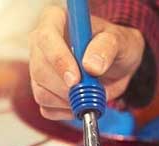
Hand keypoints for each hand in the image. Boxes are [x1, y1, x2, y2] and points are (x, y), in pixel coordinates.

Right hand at [29, 6, 144, 119]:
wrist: (117, 64)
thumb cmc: (116, 46)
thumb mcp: (120, 41)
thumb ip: (107, 48)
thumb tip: (91, 65)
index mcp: (56, 20)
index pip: (46, 38)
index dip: (59, 61)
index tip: (76, 79)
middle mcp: (41, 43)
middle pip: (40, 70)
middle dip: (66, 88)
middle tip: (91, 92)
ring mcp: (38, 68)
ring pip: (41, 92)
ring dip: (68, 101)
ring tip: (91, 95)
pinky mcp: (42, 89)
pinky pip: (46, 108)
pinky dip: (66, 112)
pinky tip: (81, 103)